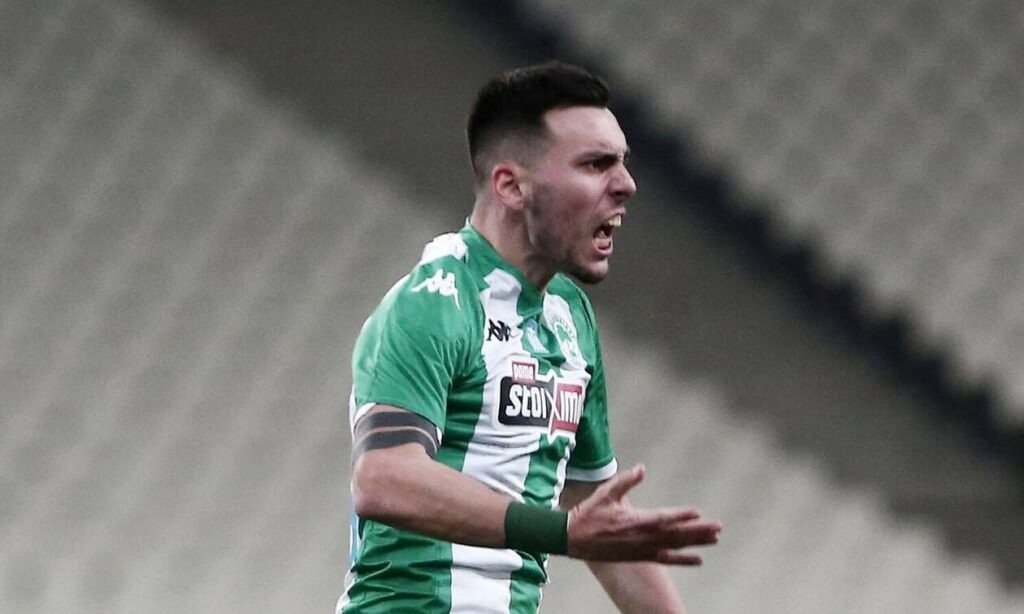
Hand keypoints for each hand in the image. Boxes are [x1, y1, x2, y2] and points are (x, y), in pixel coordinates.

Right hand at [566, 465, 720, 564]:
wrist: (575, 540)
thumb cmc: (590, 513)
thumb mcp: (606, 492)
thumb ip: (626, 480)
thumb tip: (642, 467)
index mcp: (634, 520)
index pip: (662, 518)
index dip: (681, 515)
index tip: (698, 512)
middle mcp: (642, 537)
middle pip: (675, 534)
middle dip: (698, 531)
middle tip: (717, 527)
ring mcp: (643, 549)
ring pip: (674, 546)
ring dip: (696, 543)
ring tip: (715, 539)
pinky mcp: (641, 556)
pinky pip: (666, 559)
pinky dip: (683, 560)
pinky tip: (699, 560)